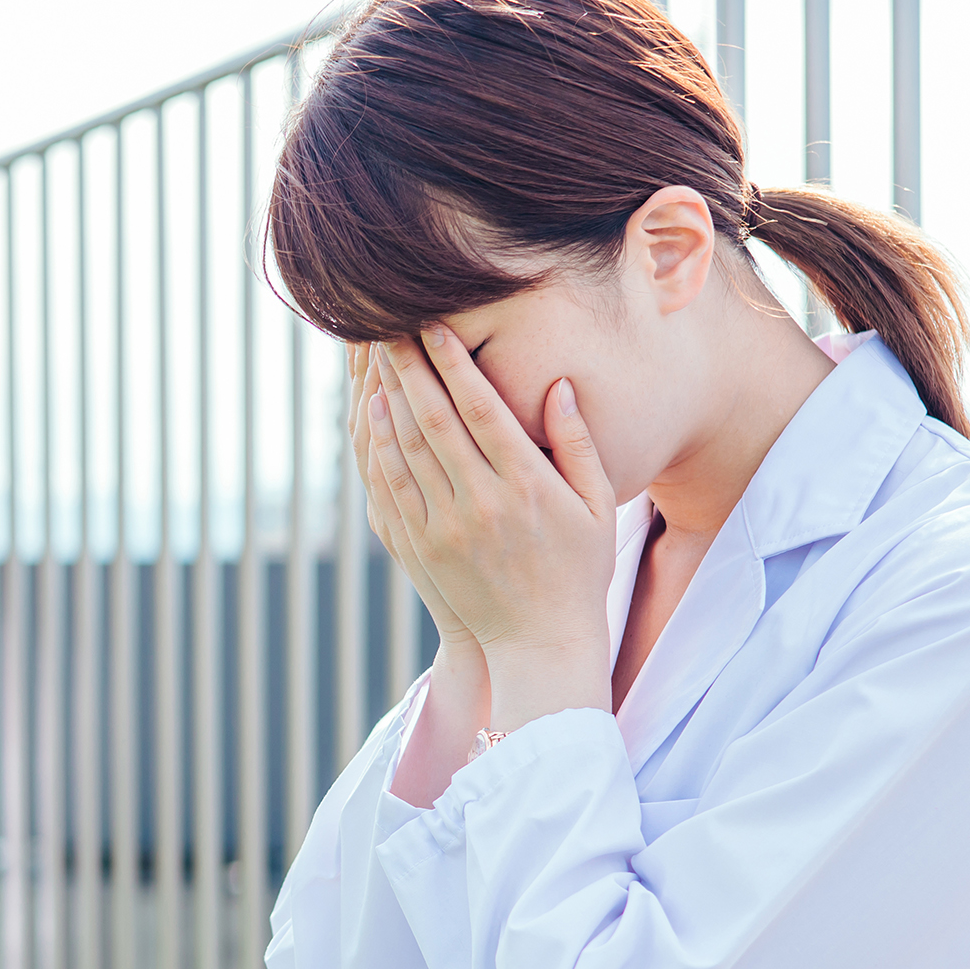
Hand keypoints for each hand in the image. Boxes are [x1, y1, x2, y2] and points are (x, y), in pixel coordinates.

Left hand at [367, 329, 617, 728]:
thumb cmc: (578, 571)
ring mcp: (444, 527)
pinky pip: (390, 486)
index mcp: (526, 486)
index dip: (454, 362)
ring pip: (405, 448)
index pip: (481, 408)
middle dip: (409, 366)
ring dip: (387, 397)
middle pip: (433, 419)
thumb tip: (559, 384)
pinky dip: (378, 445)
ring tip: (375, 356)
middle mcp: (480, 503)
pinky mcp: (420, 548)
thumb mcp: (596, 506)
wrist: (540, 644)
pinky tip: (373, 414)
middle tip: (389, 323)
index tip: (434, 324)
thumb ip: (578, 443)